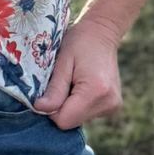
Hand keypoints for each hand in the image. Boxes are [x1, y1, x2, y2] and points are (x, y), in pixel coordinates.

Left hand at [33, 14, 122, 130]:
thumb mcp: (62, 62)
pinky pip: (87, 114)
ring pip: (78, 119)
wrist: (102, 33)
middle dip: (60, 106)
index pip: (64, 120)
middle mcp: (109, 103)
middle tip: (63, 82)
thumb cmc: (79, 42)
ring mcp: (113, 107)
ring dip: (70, 105)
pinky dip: (79, 104)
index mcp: (96, 92)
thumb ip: (53, 89)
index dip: (51, 109)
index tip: (50, 89)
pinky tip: (82, 85)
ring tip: (73, 81)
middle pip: (72, 121)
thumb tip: (39, 109)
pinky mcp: (113, 107)